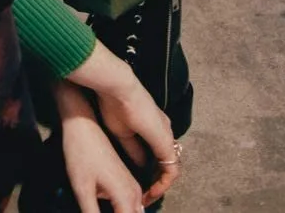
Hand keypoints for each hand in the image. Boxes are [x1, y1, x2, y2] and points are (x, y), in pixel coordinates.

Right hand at [65, 42, 180, 205]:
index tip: (137, 185)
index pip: (156, 154)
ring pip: (170, 167)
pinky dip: (162, 184)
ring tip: (147, 196)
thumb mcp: (121, 132)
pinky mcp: (165, 141)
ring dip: (159, 185)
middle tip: (145, 195)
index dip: (149, 172)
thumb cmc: (113, 104)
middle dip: (156, 181)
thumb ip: (133, 148)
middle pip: (165, 162)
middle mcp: (164, 130)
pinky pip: (171, 170)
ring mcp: (166, 135)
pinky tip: (151, 191)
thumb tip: (141, 164)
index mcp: (153, 126)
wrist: (117, 87)